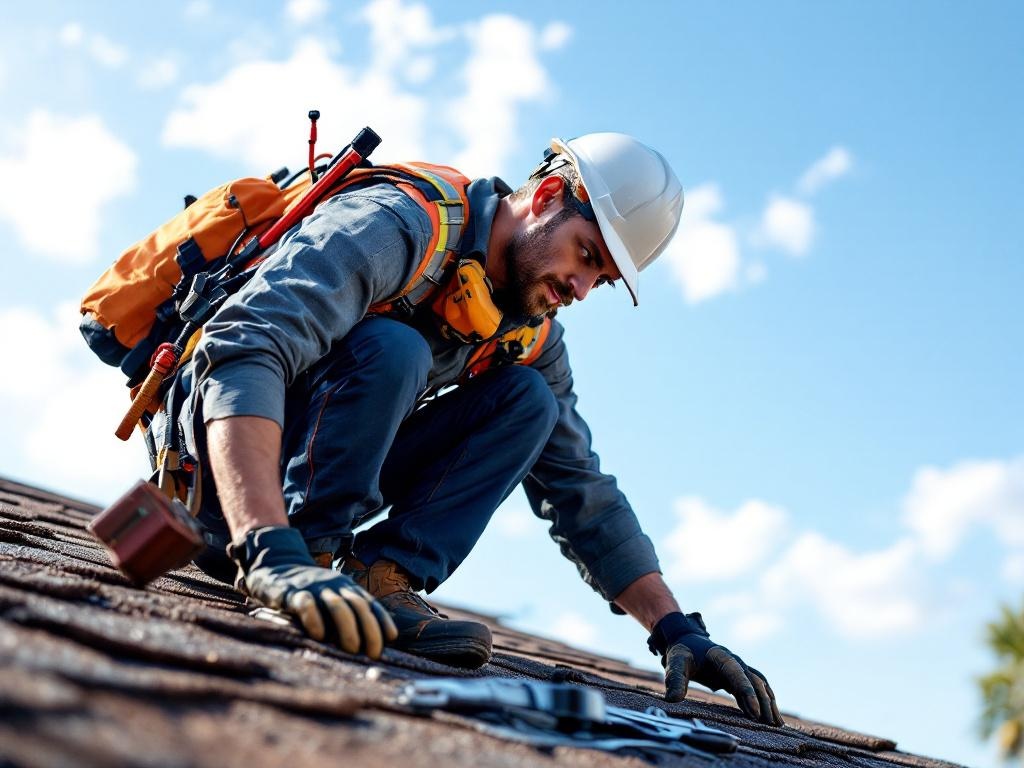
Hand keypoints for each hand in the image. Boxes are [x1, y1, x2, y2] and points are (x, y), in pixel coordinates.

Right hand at [229, 526, 397, 657]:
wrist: (276, 565)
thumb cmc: (309, 592)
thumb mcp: (332, 597)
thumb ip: (347, 615)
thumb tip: (365, 646)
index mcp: (347, 588)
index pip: (370, 604)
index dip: (382, 620)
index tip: (391, 639)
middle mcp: (335, 586)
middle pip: (359, 606)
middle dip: (370, 630)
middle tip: (373, 653)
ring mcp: (315, 588)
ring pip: (337, 605)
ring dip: (348, 628)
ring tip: (352, 650)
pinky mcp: (292, 592)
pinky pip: (306, 604)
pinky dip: (315, 619)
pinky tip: (319, 636)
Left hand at [648, 612, 782, 725]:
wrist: (686, 641)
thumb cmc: (681, 652)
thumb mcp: (675, 663)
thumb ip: (674, 680)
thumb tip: (671, 700)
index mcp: (720, 655)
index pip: (736, 673)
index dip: (746, 691)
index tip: (755, 712)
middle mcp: (734, 660)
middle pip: (754, 680)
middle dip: (763, 702)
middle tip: (770, 724)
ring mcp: (739, 667)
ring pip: (760, 684)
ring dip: (769, 702)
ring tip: (776, 724)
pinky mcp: (738, 675)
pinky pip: (757, 687)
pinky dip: (765, 700)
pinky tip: (770, 717)